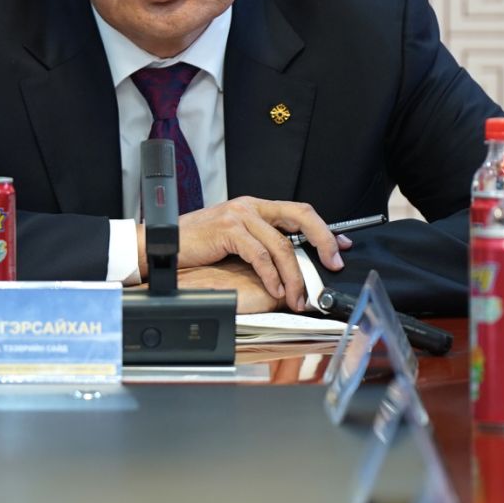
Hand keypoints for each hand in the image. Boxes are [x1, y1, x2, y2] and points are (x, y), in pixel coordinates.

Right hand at [138, 196, 346, 311]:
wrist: (162, 244)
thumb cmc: (195, 246)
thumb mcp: (233, 240)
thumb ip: (259, 244)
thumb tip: (288, 264)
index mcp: (254, 206)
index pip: (299, 211)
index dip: (323, 229)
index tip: (340, 247)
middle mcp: (250, 205)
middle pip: (300, 216)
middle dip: (323, 240)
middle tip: (333, 265)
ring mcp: (239, 215)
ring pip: (281, 244)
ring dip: (294, 275)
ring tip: (297, 297)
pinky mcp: (228, 229)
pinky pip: (260, 255)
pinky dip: (272, 276)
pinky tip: (276, 290)